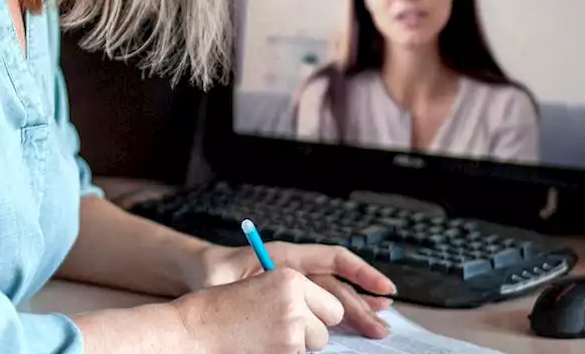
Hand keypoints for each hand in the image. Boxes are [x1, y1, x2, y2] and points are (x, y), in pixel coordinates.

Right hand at [170, 267, 343, 353]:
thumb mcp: (260, 287)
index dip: (319, 313)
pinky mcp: (286, 353)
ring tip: (264, 336)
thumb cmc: (221, 309)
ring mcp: (291, 331)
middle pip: (327, 328)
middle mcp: (295, 303)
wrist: (193, 331)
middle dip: (311, 332)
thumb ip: (292, 296)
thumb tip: (330, 316)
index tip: (308, 316)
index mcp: (289, 279)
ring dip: (296, 345)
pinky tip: (259, 346)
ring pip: (314, 346)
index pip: (331, 304)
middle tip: (282, 329)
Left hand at [185, 242, 396, 338]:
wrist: (202, 272)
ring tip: (379, 328)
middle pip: (337, 286)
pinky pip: (323, 305)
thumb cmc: (211, 271)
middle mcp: (296, 268)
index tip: (382, 287)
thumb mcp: (220, 278)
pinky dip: (343, 314)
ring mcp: (297, 283)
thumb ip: (238, 289)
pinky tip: (362, 321)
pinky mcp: (293, 297)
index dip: (360, 271)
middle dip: (361, 306)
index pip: (332, 258)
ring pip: (334, 297)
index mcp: (285, 256)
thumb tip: (252, 304)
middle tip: (379, 328)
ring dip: (357, 312)